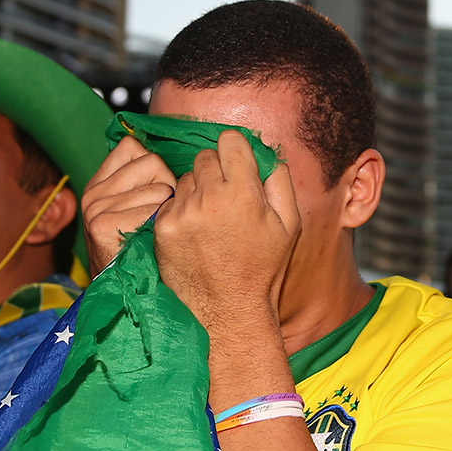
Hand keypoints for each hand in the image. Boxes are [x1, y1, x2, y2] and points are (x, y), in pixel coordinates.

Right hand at [81, 135, 176, 274]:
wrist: (121, 294)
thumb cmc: (141, 253)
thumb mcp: (135, 213)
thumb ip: (144, 185)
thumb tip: (175, 161)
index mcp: (100, 184)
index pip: (133, 147)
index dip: (155, 167)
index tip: (157, 191)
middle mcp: (94, 192)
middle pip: (152, 162)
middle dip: (167, 186)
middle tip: (160, 217)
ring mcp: (96, 208)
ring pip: (159, 187)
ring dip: (169, 209)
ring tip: (157, 231)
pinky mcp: (103, 224)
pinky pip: (154, 210)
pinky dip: (163, 225)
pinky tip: (154, 241)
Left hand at [152, 129, 300, 328]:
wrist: (229, 310)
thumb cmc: (263, 268)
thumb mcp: (289, 226)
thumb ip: (280, 182)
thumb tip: (267, 154)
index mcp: (243, 192)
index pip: (230, 140)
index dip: (236, 151)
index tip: (238, 166)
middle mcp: (209, 196)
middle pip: (205, 156)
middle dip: (216, 171)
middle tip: (226, 200)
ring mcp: (183, 212)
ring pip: (184, 179)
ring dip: (196, 192)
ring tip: (210, 222)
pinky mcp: (163, 227)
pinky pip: (169, 202)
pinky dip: (180, 212)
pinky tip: (194, 235)